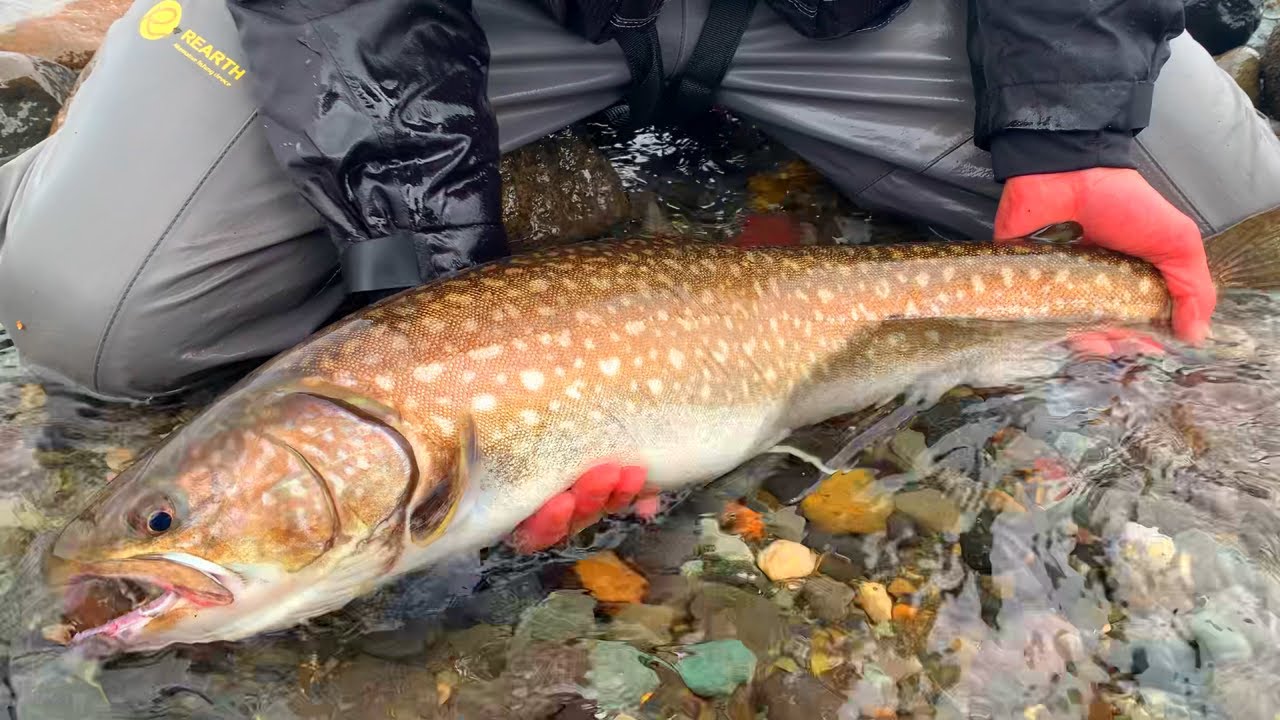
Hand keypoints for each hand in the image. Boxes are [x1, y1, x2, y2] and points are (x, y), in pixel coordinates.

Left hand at [993, 167, 1214, 344]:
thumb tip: (1195, 335)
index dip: (1144, 341)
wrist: (1067, 173)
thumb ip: (1191, 286)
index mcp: (1131, 283)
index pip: (1137, 325)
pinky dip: (1040, 327)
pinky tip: (1057, 331)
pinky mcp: (1023, 283)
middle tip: (1118, 344)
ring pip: (1066, 332)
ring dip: (1080, 342)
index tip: (1150, 350)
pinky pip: (1030, 316)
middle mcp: (1094, 290)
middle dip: (1112, 345)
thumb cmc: (1123, 203)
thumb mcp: (1175, 240)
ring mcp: (1058, 288)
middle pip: (1101, 334)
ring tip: (1090, 340)